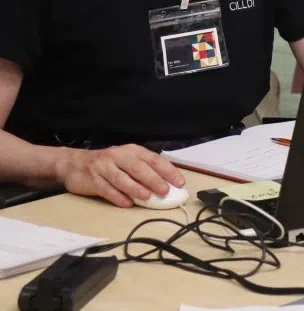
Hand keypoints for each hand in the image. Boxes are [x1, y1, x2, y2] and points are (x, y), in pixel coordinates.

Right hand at [56, 144, 185, 207]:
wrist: (73, 163)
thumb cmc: (108, 164)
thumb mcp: (126, 160)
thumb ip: (144, 170)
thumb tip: (167, 185)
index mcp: (132, 151)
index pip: (153, 159)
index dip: (167, 170)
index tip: (179, 182)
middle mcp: (118, 156)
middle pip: (138, 168)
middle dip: (153, 179)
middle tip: (165, 190)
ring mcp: (104, 168)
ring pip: (122, 179)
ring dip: (136, 188)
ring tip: (148, 197)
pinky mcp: (92, 180)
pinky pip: (106, 189)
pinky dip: (117, 197)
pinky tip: (126, 204)